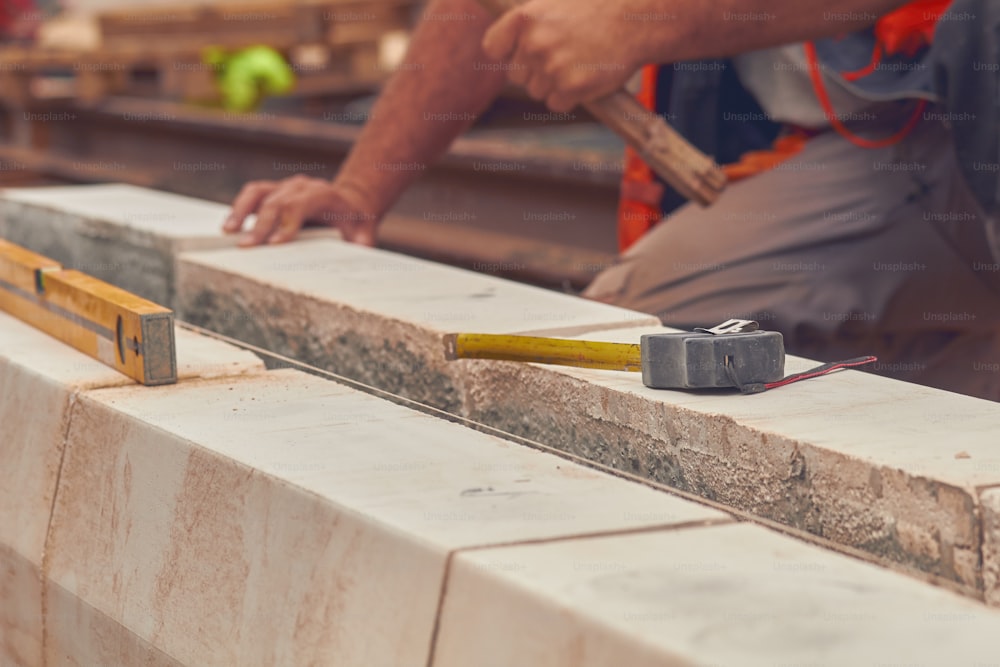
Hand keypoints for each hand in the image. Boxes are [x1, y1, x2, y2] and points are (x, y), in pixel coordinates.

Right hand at [224, 175, 378, 246]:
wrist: (350, 204)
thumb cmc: (357, 223)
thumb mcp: (365, 233)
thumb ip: (362, 244)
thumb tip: (358, 254)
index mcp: (325, 194)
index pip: (301, 204)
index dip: (288, 222)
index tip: (275, 243)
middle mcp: (302, 186)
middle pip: (276, 201)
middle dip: (261, 225)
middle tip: (246, 247)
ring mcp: (285, 187)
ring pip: (258, 192)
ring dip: (241, 211)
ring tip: (227, 232)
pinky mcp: (273, 192)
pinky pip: (252, 196)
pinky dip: (239, 209)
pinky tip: (229, 227)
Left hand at [481, 0, 646, 111]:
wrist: (636, 20)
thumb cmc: (598, 8)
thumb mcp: (557, 3)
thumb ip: (531, 23)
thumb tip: (513, 48)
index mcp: (526, 18)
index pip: (492, 47)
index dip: (506, 54)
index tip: (518, 53)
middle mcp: (534, 43)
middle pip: (516, 76)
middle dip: (534, 72)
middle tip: (561, 59)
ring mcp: (551, 68)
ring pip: (537, 91)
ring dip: (553, 85)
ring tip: (579, 64)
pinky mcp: (570, 88)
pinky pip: (556, 104)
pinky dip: (569, 98)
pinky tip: (586, 77)